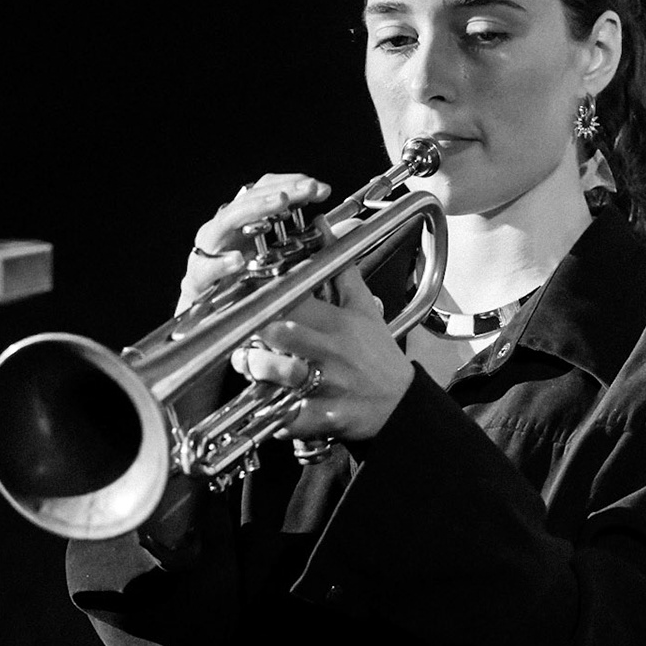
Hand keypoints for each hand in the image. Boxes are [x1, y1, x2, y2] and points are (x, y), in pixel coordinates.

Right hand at [177, 172, 332, 314]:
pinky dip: (220, 264)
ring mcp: (208, 252)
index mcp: (244, 224)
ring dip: (254, 209)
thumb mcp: (284, 266)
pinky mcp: (196, 281)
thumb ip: (311, 245)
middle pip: (248, 198)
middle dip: (282, 189)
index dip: (292, 183)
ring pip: (225, 221)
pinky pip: (204, 268)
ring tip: (280, 202)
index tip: (321, 189)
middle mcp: (225, 231)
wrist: (211, 327)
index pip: (265, 190)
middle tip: (308, 188)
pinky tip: (237, 261)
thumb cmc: (245, 293)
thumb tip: (344, 227)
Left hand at [229, 266, 413, 442]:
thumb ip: (341, 267)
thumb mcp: (363, 307)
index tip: (247, 296)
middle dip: (252, 333)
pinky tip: (269, 407)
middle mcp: (330, 352)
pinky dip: (272, 416)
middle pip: (277, 333)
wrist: (401, 403)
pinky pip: (287, 418)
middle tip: (244, 334)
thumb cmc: (377, 353)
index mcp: (336, 321)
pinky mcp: (323, 418)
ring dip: (256, 372)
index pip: (292, 297)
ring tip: (250, 366)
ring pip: (276, 376)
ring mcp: (327, 386)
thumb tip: (322, 227)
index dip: (263, 295)